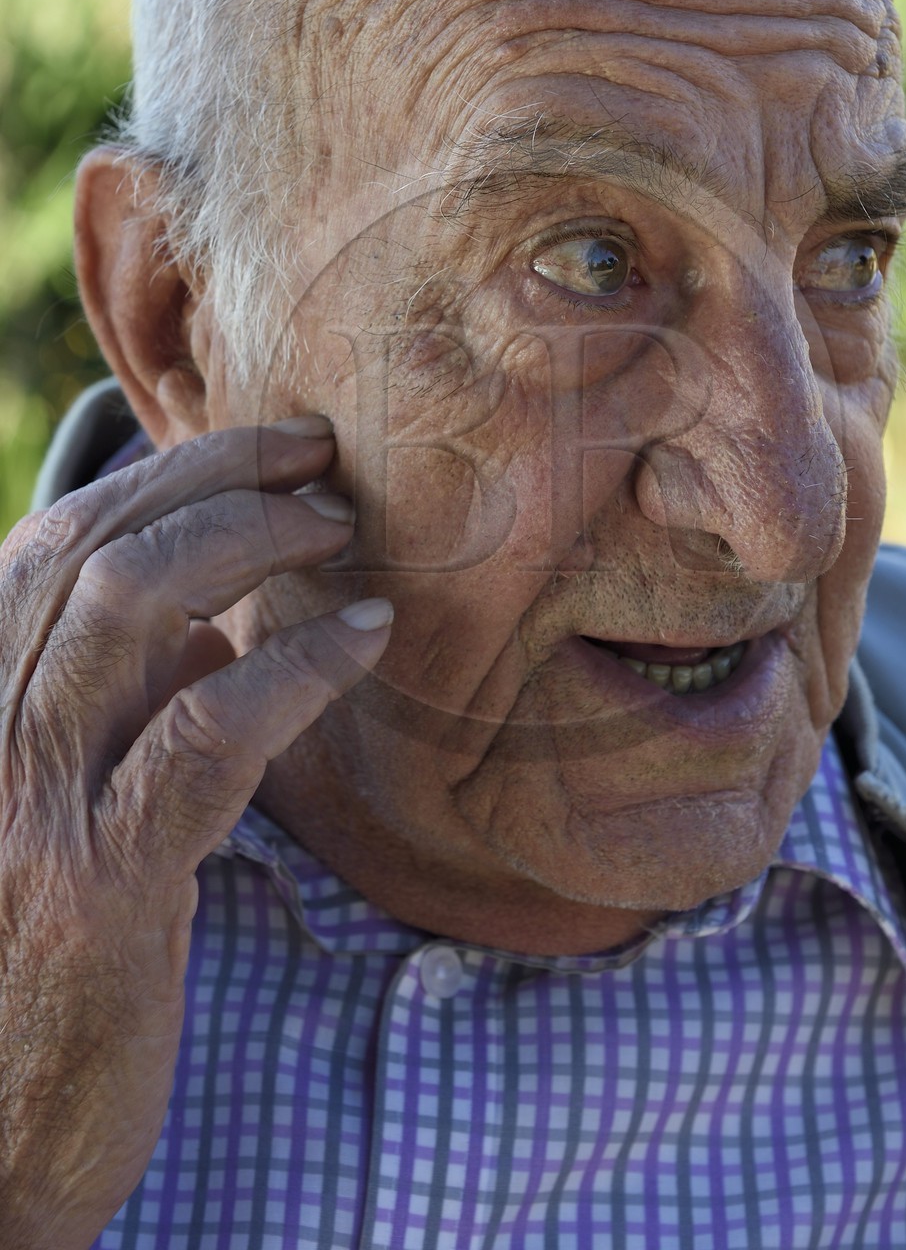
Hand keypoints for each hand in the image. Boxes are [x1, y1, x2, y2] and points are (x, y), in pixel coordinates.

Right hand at [0, 418, 390, 1249]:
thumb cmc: (43, 966)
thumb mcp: (63, 811)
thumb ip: (120, 710)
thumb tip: (218, 622)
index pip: (50, 543)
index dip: (161, 473)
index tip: (266, 446)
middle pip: (93, 548)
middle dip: (215, 476)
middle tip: (322, 455)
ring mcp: (28, 806)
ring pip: (132, 606)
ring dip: (253, 542)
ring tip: (342, 526)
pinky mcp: (99, 886)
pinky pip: (204, 733)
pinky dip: (294, 665)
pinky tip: (364, 635)